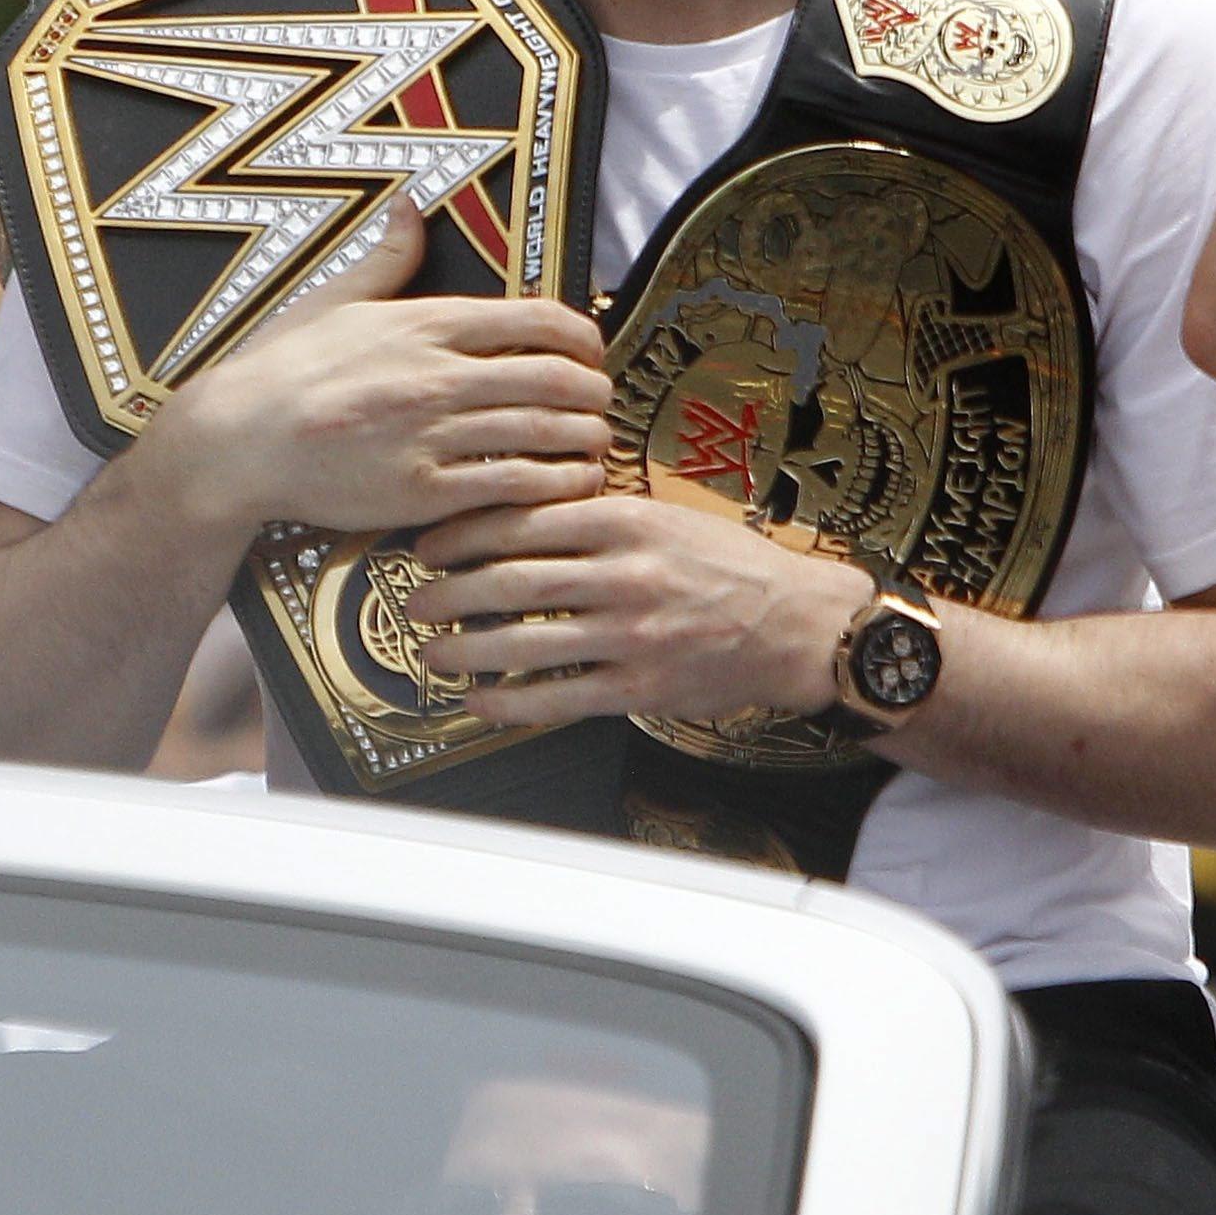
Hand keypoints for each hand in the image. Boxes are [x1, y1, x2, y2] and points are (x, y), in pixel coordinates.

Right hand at [105, 201, 615, 543]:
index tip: (591, 352)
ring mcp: (432, 435)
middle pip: (553, 378)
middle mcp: (437, 375)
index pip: (536, 320)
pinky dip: (554, 488)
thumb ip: (386, 259)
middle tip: (602, 404)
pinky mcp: (422, 492)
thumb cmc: (282, 369)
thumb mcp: (333, 300)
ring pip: (543, 433)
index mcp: (424, 323)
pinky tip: (570, 488)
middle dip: (593, 393)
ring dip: (584, 440)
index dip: (582, 338)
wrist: (235, 442)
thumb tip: (412, 205)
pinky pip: (510, 487)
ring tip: (595, 446)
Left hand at [403, 489, 875, 726]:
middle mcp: (625, 573)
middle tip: (416, 598)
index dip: (463, 533)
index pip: (524, 520)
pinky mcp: (640, 686)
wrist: (799, 623)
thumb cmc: (731, 564)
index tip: (429, 544)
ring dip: (466, 649)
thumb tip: (519, 513)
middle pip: (512, 581)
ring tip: (432, 651)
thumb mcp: (667, 515)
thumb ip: (599, 514)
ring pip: (526, 641)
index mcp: (627, 520)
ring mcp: (631, 633)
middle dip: (450, 592)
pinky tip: (479, 699)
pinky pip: (559, 697)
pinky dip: (509, 700)